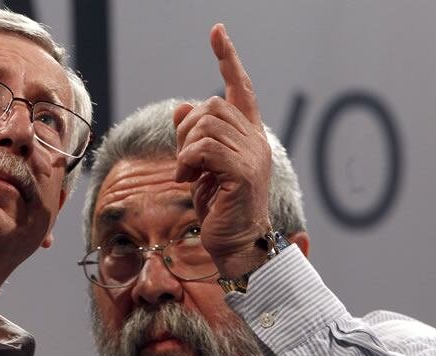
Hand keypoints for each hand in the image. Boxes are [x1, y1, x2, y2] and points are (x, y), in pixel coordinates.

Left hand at [173, 23, 270, 277]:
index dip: (227, 59)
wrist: (235, 244)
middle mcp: (254, 139)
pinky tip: (190, 179)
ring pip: (204, 126)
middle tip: (185, 162)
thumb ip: (195, 137)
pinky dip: (189, 162)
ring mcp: (252, 154)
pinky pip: (204, 149)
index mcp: (247, 135)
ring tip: (189, 175)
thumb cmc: (219, 206)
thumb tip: (181, 107)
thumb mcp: (201, 166)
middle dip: (187, 130)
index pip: (239, 88)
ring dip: (186, 151)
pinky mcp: (244, 172)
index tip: (216, 32)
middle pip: (210, 106)